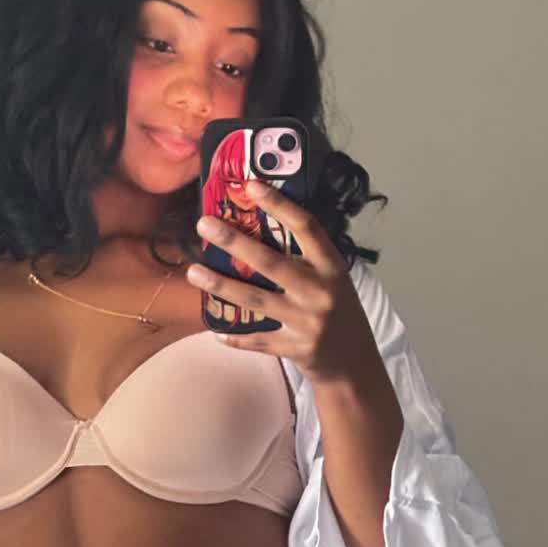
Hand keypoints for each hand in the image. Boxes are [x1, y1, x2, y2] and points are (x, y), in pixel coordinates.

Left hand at [187, 178, 376, 385]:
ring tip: (193, 272)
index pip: (305, 227)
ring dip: (221, 285)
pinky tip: (215, 329)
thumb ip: (307, 257)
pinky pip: (257, 340)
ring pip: (255, 300)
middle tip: (204, 224)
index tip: (252, 185)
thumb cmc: (339, 311)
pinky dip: (235, 337)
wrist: (354, 362)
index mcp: (331, 266)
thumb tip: (263, 223)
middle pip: (270, 262)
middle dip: (234, 241)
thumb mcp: (333, 278)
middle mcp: (318, 291)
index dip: (279, 204)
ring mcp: (305, 321)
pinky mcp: (294, 348)